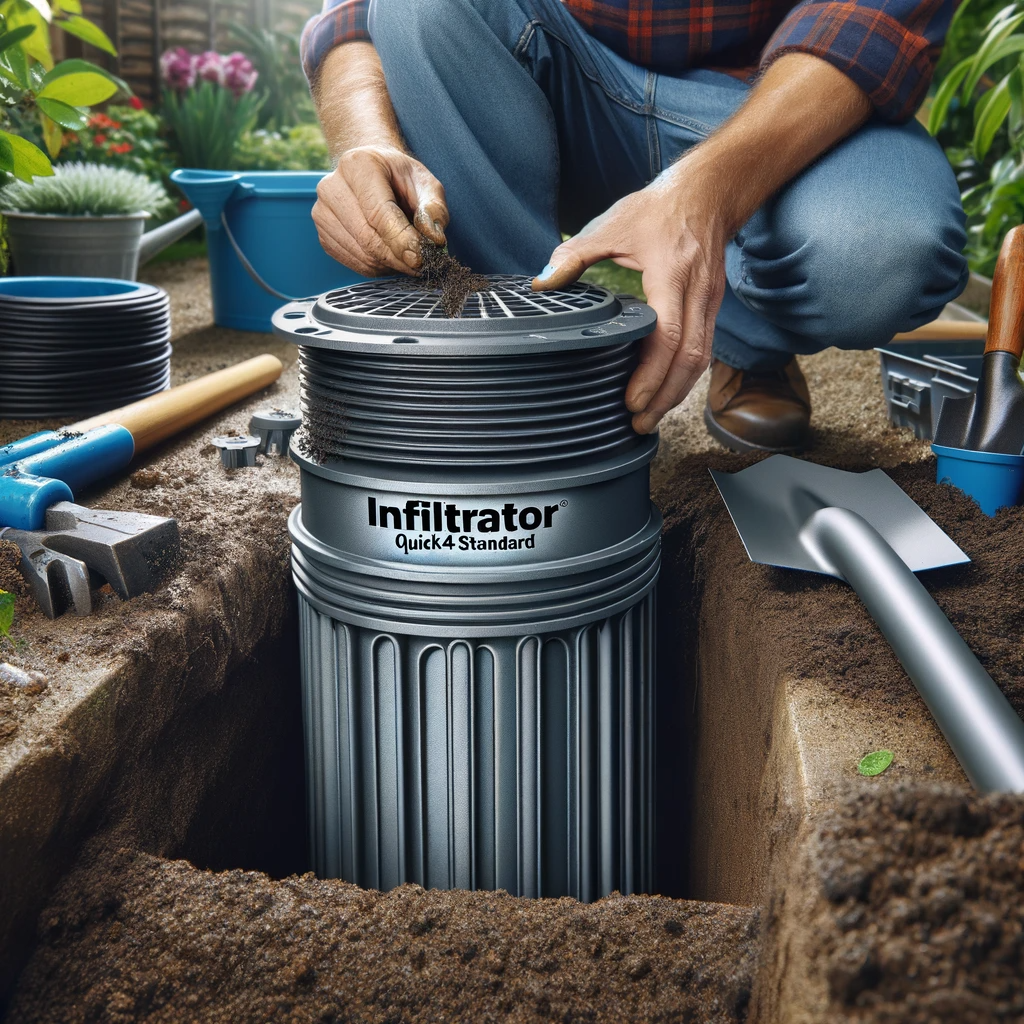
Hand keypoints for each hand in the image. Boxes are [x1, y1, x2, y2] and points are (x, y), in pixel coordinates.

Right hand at [313, 144, 448, 276]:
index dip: (401, 240)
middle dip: (398, 257)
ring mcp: (322, 212)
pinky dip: (377, 267)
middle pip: (368, 238)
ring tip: (407, 256)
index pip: (378, 213)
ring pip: (362, 255)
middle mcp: (332, 186)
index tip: (420, 257)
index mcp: (358, 165)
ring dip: (390, 264)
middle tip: (420, 263)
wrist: (374, 174)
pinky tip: (389, 255)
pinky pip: (354, 263)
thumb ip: (435, 210)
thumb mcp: (426, 184)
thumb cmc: (401, 179)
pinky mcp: (323, 235)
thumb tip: (433, 239)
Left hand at [533, 163, 729, 433]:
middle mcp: (697, 294)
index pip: (668, 335)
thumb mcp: (611, 225)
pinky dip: (684, 377)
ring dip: (676, 394)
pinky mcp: (712, 308)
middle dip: (665, 398)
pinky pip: (703, 351)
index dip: (652, 373)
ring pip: (701, 360)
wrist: (709, 193)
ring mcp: (710, 303)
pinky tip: (665, 393)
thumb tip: (542, 283)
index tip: (632, 400)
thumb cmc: (658, 209)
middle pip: (689, 359)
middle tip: (639, 423)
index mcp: (671, 274)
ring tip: (650, 418)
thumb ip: (574, 256)